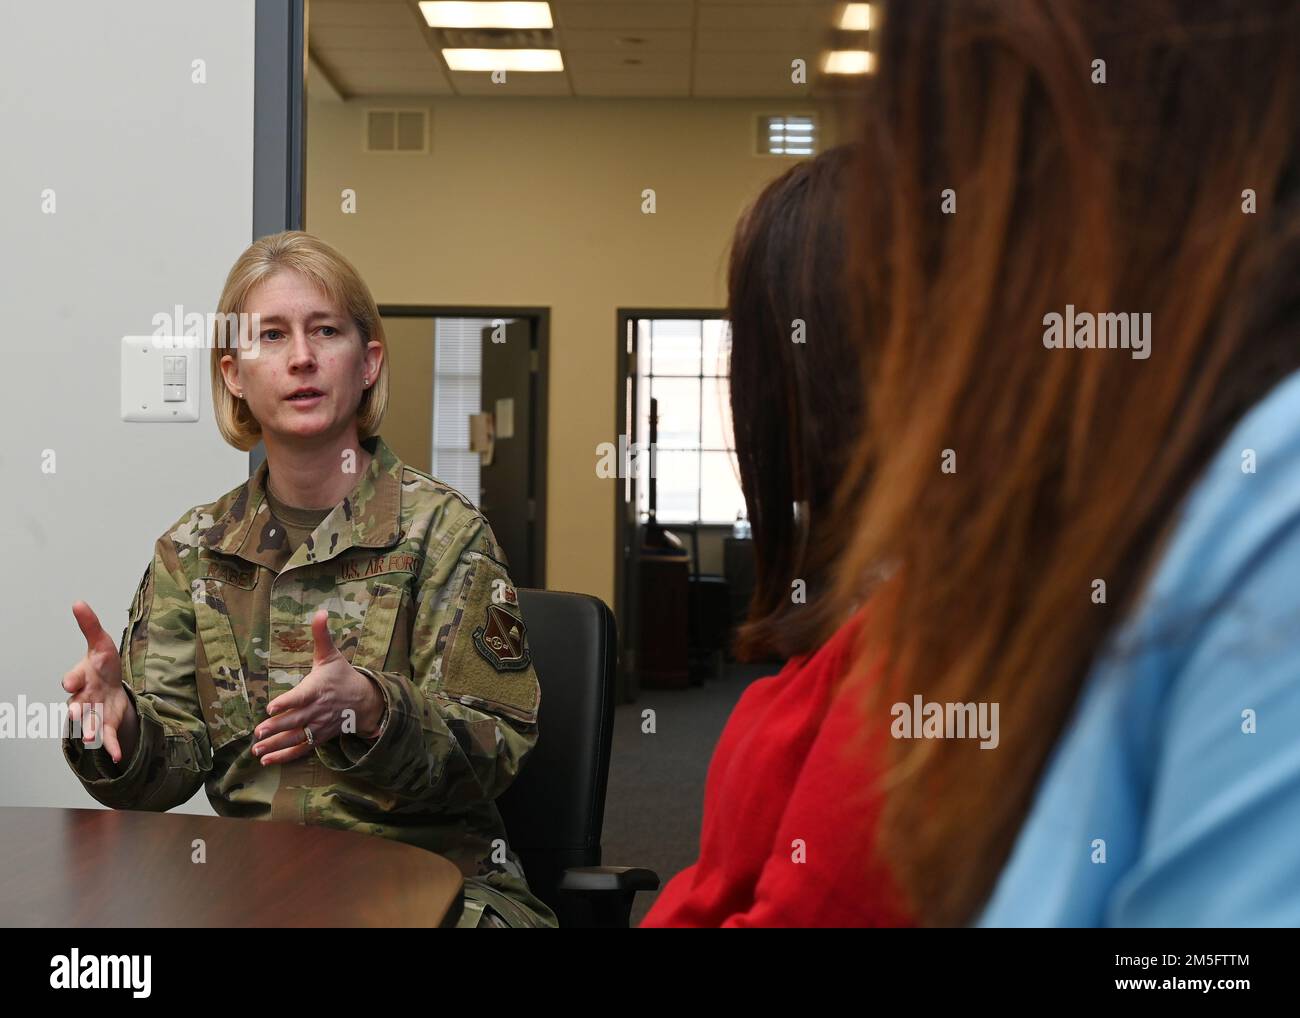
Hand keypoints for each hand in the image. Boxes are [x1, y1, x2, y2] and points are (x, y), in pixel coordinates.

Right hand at [63, 601, 136, 764]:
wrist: (113, 685)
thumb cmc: (103, 664)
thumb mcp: (101, 642)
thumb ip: (89, 625)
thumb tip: (78, 602)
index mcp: (81, 678)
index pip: (73, 679)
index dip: (72, 680)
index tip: (70, 682)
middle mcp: (83, 698)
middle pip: (76, 705)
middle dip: (75, 711)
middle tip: (74, 716)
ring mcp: (93, 713)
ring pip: (88, 724)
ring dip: (89, 731)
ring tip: (91, 739)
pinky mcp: (106, 725)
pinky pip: (107, 737)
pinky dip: (111, 747)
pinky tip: (116, 757)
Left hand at [252, 610, 384, 765]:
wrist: (365, 701)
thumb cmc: (342, 676)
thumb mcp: (331, 655)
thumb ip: (321, 635)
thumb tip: (320, 611)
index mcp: (318, 689)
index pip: (301, 697)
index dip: (287, 703)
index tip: (272, 707)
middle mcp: (318, 710)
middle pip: (296, 720)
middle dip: (277, 727)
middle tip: (258, 732)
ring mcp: (318, 726)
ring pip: (296, 737)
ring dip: (276, 745)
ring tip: (257, 750)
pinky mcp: (318, 737)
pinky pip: (301, 748)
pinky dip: (285, 756)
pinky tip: (266, 760)